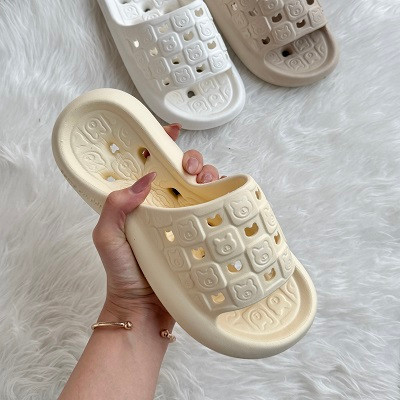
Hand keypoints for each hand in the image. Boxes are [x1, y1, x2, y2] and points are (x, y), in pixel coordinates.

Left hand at [92, 124, 220, 324]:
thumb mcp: (106, 237)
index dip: (161, 145)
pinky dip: (221, 200)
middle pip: (182, 172)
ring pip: (202, 188)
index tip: (171, 131)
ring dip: (208, 175)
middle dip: (190, 159)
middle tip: (189, 168)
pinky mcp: (200, 235)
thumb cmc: (122, 274)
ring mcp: (184, 221)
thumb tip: (145, 179)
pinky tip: (221, 198)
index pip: (151, 166)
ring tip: (205, 181)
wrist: (143, 309)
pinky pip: (215, 212)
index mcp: (140, 203)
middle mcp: (164, 208)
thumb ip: (115, 206)